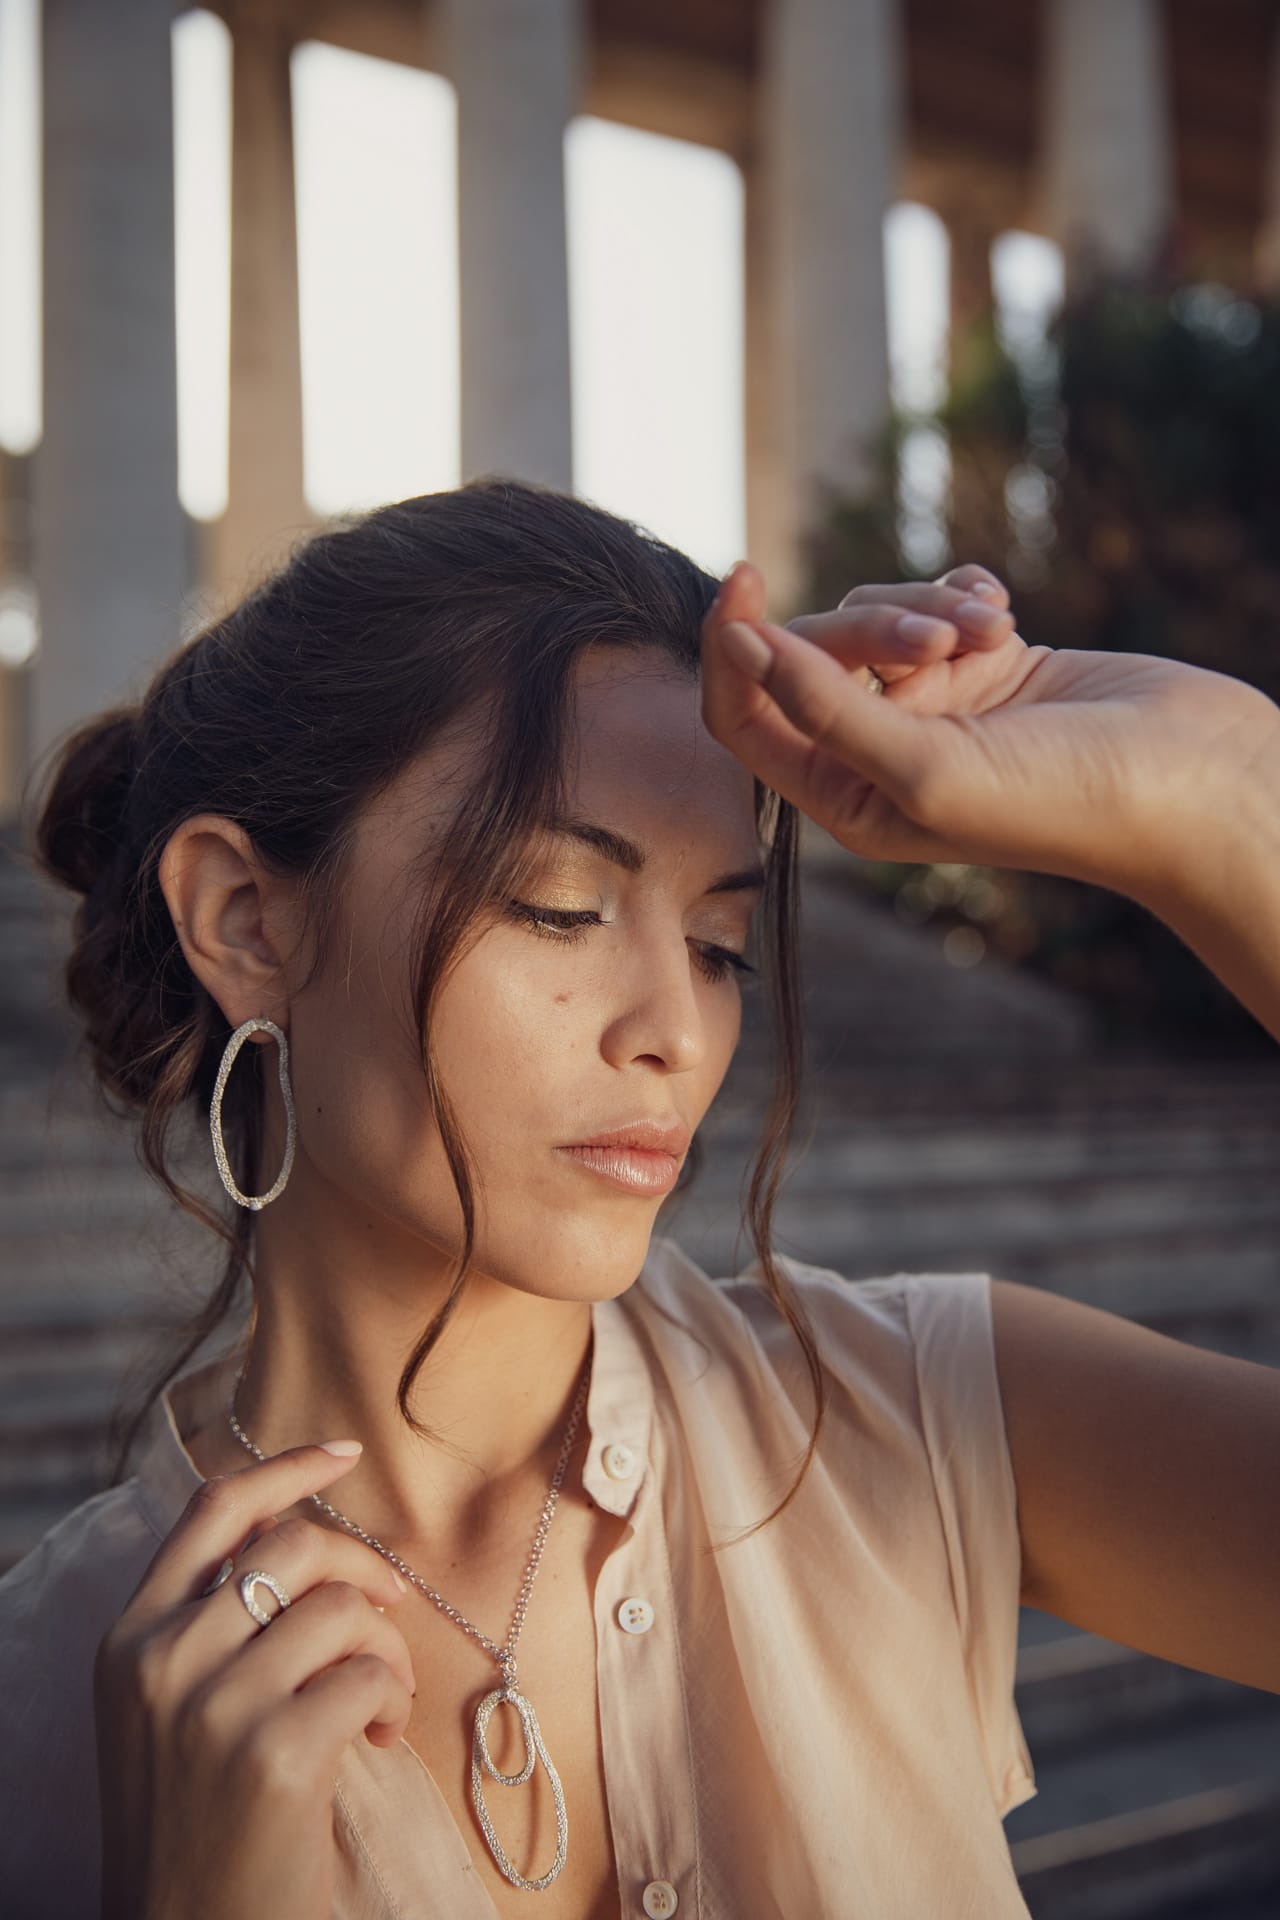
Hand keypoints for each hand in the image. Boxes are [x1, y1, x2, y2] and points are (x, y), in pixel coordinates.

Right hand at [93, 1442, 415, 1919]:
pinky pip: (369, 1676)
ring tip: (380, 1701)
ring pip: (342, 1609)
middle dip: (364, 1567)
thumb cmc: (196, 1819)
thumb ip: (211, 1619)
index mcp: (130, 1637)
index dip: (287, 1468)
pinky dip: (393, 1702)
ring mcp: (216, 1704)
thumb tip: (296, 1529)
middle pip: (296, 1546)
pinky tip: (376, 1742)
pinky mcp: (276, 1751)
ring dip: (385, 1650)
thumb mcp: (168, 1706)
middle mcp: (163, 1659)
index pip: (213, 1509)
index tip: (346, 1453)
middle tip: (390, 1613)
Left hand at [700, 559, 1279, 903]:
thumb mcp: (925, 767)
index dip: (731, 648)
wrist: (1187, 779)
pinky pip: (936, 598)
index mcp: (845, 799)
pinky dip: (964, 593)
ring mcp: (931, 705)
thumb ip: (824, 709)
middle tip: (942, 642)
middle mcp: (876, 754)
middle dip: (872, 630)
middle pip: (814, 652)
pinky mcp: (982, 662)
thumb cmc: (1060, 799)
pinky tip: (1006, 613)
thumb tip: (742, 644)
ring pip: (877, 617)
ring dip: (931, 607)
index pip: (745, 716)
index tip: (742, 579)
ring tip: (996, 631)